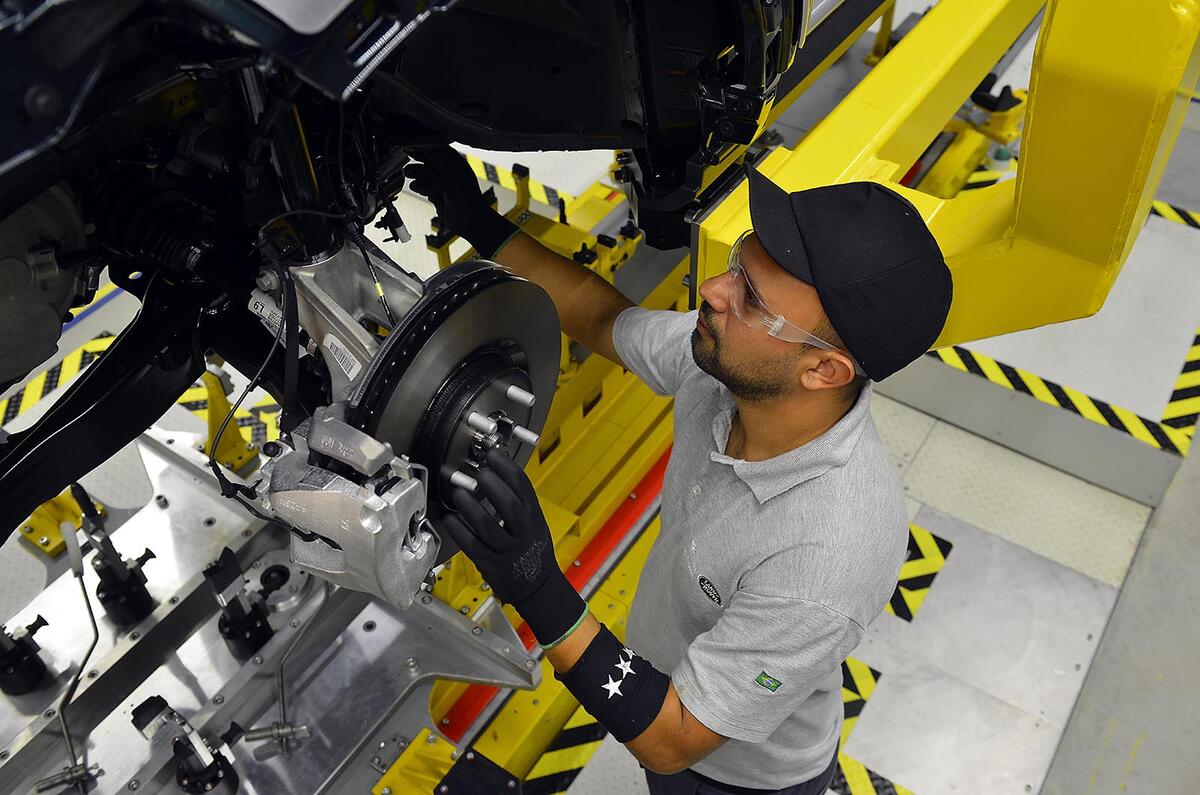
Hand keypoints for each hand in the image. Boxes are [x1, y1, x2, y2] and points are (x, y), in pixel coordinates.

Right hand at [403, 145, 517, 258]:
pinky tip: (427, 192)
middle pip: (422, 158)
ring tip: (418, 181)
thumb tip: (417, 142)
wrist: (468, 220)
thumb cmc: (466, 195)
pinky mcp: (435, 192)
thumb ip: (434, 154)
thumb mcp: (450, 170)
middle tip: (410, 168)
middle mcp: (446, 167)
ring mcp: (440, 180)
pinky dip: (421, 187)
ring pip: (420, 172)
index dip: (419, 146)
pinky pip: (421, 185)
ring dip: (417, 176)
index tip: (407, 148)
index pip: (430, 145)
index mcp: (452, 158)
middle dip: (416, 163)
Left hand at [442, 448, 585, 645]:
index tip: (493, 454)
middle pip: (509, 506)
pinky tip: (450, 518)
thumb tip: (496, 473)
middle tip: (478, 472)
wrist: (538, 586)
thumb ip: (518, 503)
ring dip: (471, 507)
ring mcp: (508, 550)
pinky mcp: (492, 565)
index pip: (524, 487)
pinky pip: (472, 546)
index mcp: (534, 517)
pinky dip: (459, 531)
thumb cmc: (532, 550)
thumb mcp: (534, 523)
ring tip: (458, 493)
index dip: (508, 468)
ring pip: (488, 526)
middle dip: (493, 486)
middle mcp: (523, 532)